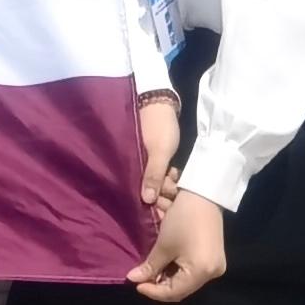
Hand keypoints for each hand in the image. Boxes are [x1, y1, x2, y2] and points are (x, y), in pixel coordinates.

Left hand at [127, 189, 228, 302]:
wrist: (205, 194)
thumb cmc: (183, 219)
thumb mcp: (164, 244)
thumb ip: (150, 266)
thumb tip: (133, 279)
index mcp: (201, 273)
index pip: (173, 292)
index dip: (152, 291)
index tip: (135, 283)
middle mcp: (212, 274)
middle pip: (181, 289)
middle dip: (159, 286)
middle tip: (141, 278)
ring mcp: (215, 266)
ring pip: (186, 281)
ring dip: (167, 278)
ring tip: (150, 271)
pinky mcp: (214, 258)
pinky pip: (193, 272)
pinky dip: (177, 271)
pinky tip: (164, 265)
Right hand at [136, 93, 185, 211]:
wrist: (159, 101)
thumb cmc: (159, 126)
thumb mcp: (160, 152)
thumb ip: (153, 175)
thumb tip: (146, 201)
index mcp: (130, 166)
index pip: (138, 193)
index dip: (152, 201)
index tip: (165, 203)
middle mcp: (132, 166)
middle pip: (144, 189)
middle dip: (159, 193)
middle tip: (174, 190)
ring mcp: (139, 160)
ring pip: (149, 180)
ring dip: (162, 183)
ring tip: (174, 179)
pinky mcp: (147, 156)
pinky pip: (152, 172)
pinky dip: (161, 175)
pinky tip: (170, 175)